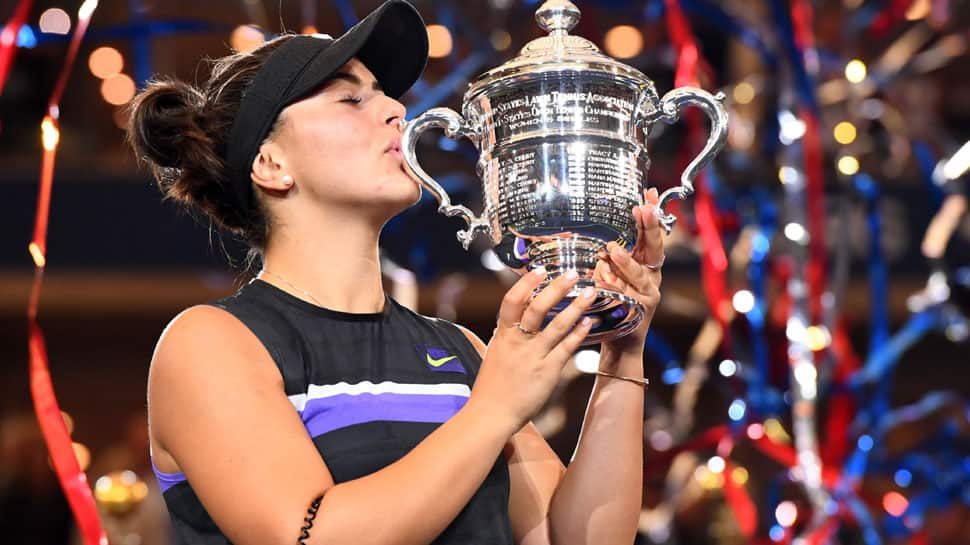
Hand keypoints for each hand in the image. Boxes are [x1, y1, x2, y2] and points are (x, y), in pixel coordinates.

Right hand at [467, 268, 596, 433]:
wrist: (490, 415)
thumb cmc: (490, 388)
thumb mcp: (493, 355)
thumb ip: (503, 337)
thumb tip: (507, 323)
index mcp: (502, 335)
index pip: (512, 301)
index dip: (526, 283)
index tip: (540, 269)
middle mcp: (517, 342)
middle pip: (537, 307)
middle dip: (556, 288)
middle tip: (573, 273)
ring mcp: (533, 356)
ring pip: (557, 325)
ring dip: (575, 306)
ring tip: (590, 292)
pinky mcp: (547, 372)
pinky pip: (566, 348)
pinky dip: (578, 333)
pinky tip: (590, 322)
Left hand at [593, 187, 664, 353]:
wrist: (619, 343)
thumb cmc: (610, 305)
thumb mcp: (606, 274)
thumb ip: (605, 256)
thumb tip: (585, 233)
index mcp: (644, 262)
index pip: (650, 233)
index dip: (652, 213)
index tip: (650, 193)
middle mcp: (651, 275)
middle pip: (655, 247)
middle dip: (650, 227)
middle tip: (643, 210)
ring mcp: (649, 292)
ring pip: (641, 273)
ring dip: (627, 261)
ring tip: (613, 250)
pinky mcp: (642, 310)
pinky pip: (629, 295)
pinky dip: (616, 288)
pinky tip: (603, 280)